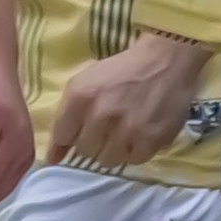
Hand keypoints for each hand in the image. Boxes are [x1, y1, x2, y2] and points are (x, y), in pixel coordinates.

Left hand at [46, 32, 210, 170]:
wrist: (166, 60)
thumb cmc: (123, 68)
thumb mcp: (87, 80)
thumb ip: (68, 114)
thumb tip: (53, 155)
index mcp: (81, 94)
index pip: (61, 134)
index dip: (65, 140)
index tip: (71, 142)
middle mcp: (101, 113)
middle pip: (84, 151)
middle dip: (92, 143)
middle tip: (104, 130)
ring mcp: (127, 129)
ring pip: (108, 160)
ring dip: (113, 149)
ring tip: (122, 133)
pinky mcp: (151, 140)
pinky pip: (134, 161)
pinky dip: (135, 152)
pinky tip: (139, 135)